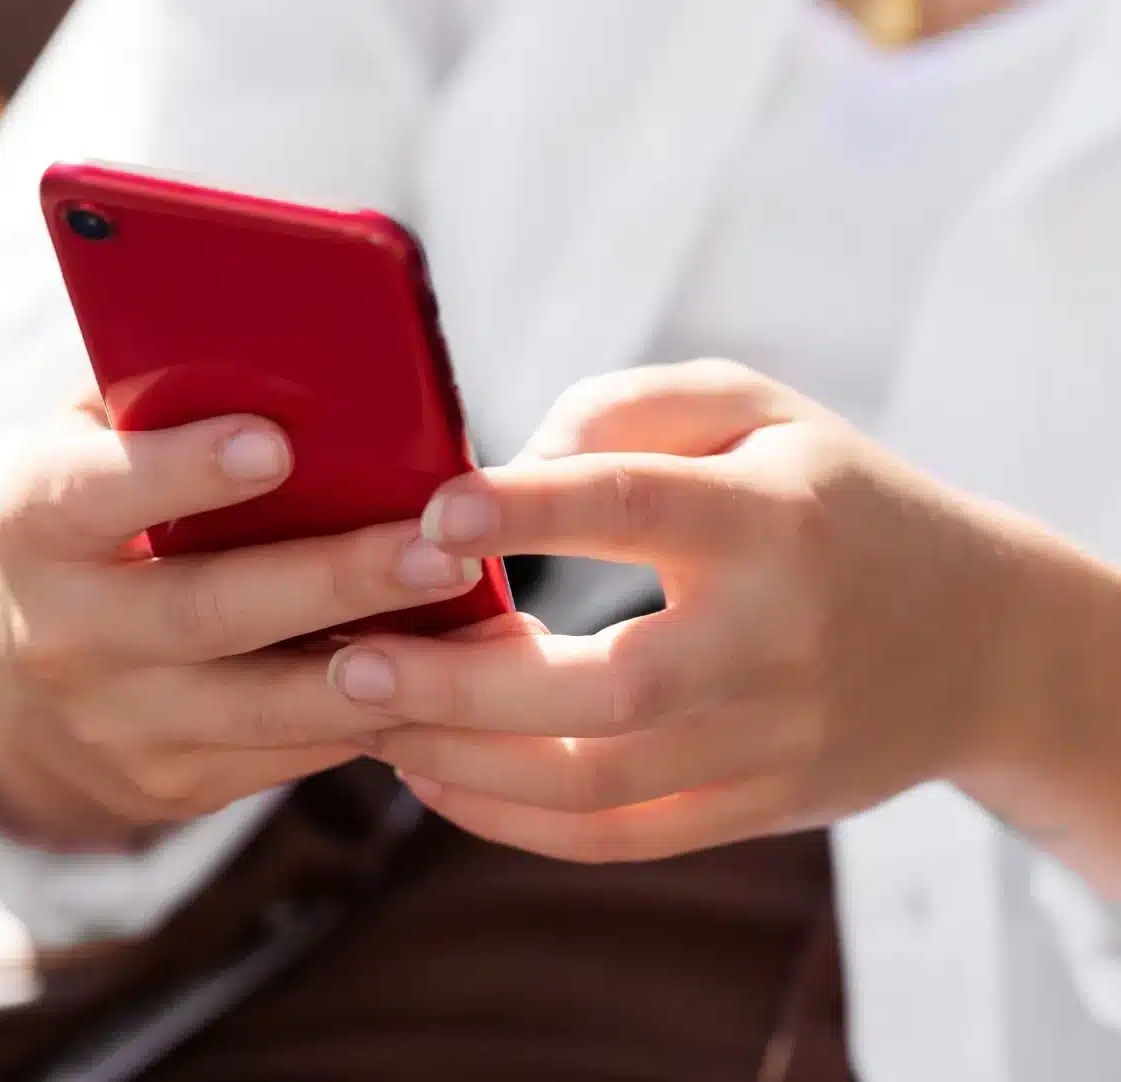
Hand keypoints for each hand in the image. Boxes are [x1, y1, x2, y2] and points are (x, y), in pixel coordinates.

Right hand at [0, 395, 482, 846]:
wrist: (26, 696)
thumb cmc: (95, 533)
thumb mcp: (93, 457)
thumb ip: (166, 404)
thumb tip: (302, 347)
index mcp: (41, 528)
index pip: (96, 495)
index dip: (181, 470)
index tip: (275, 444)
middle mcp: (70, 634)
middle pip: (210, 610)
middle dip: (333, 580)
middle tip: (439, 548)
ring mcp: (124, 723)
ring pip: (266, 706)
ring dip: (382, 672)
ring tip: (482, 636)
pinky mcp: (178, 782)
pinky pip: (294, 755)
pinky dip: (382, 719)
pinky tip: (457, 686)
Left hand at [328, 361, 1063, 863]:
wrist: (975, 636)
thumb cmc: (835, 501)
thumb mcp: (759, 412)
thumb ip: (628, 411)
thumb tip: (506, 467)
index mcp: (774, 520)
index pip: (639, 507)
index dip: (528, 511)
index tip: (427, 512)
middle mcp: (774, 641)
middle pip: (607, 689)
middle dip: (461, 687)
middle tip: (348, 664)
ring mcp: (769, 741)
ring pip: (600, 783)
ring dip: (465, 763)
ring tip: (367, 722)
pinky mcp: (755, 805)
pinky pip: (620, 839)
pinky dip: (514, 824)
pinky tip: (436, 782)